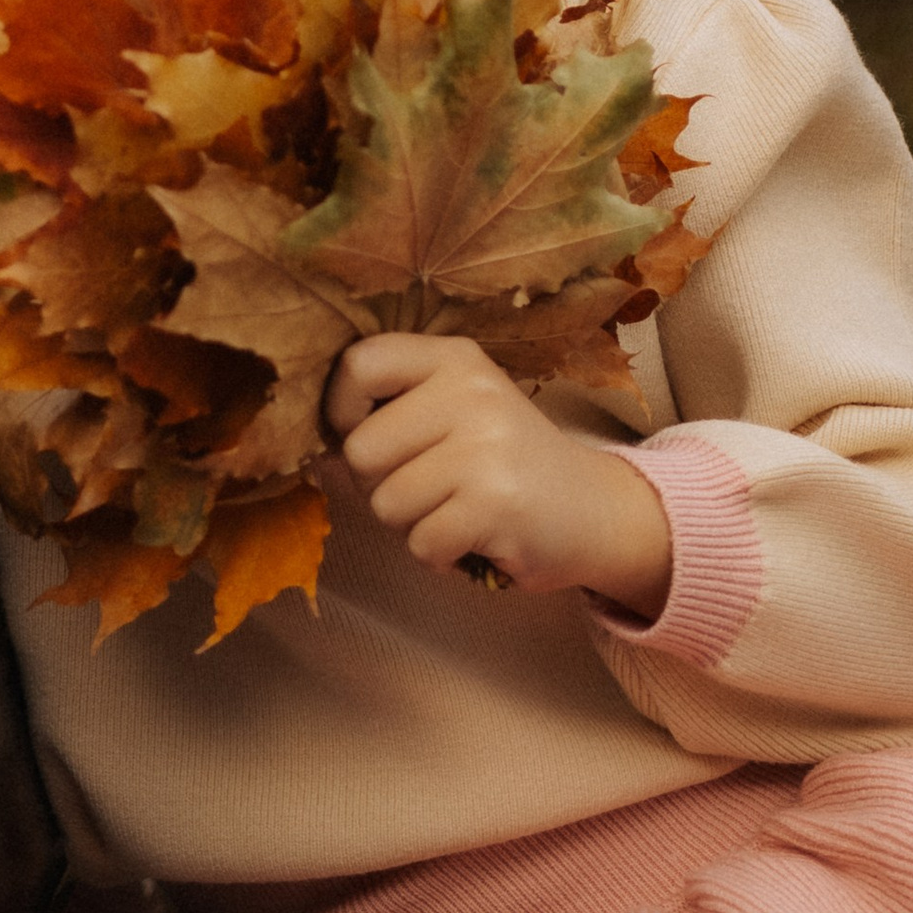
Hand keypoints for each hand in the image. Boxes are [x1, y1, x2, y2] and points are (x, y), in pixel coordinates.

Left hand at [325, 333, 672, 616]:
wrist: (596, 511)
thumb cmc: (503, 464)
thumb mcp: (453, 414)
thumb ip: (388, 416)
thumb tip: (316, 451)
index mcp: (455, 358)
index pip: (358, 364)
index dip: (340, 409)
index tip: (364, 435)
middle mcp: (471, 391)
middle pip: (361, 450)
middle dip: (382, 485)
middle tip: (435, 487)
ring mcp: (485, 447)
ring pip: (385, 503)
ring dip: (414, 523)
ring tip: (460, 509)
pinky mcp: (495, 504)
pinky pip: (419, 542)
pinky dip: (439, 554)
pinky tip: (475, 537)